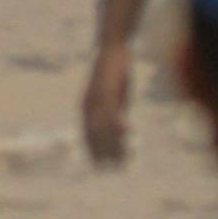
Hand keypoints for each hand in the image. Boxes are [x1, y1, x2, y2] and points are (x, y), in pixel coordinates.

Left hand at [79, 38, 137, 166]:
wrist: (111, 49)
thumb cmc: (113, 72)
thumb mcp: (113, 96)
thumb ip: (115, 111)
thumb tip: (121, 128)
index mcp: (86, 106)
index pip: (87, 133)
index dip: (92, 150)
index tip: (99, 165)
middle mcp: (88, 104)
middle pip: (94, 134)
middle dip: (102, 153)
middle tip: (112, 169)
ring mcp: (97, 98)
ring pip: (103, 127)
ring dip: (113, 144)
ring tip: (121, 159)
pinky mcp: (107, 91)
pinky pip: (113, 111)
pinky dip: (120, 124)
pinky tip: (131, 132)